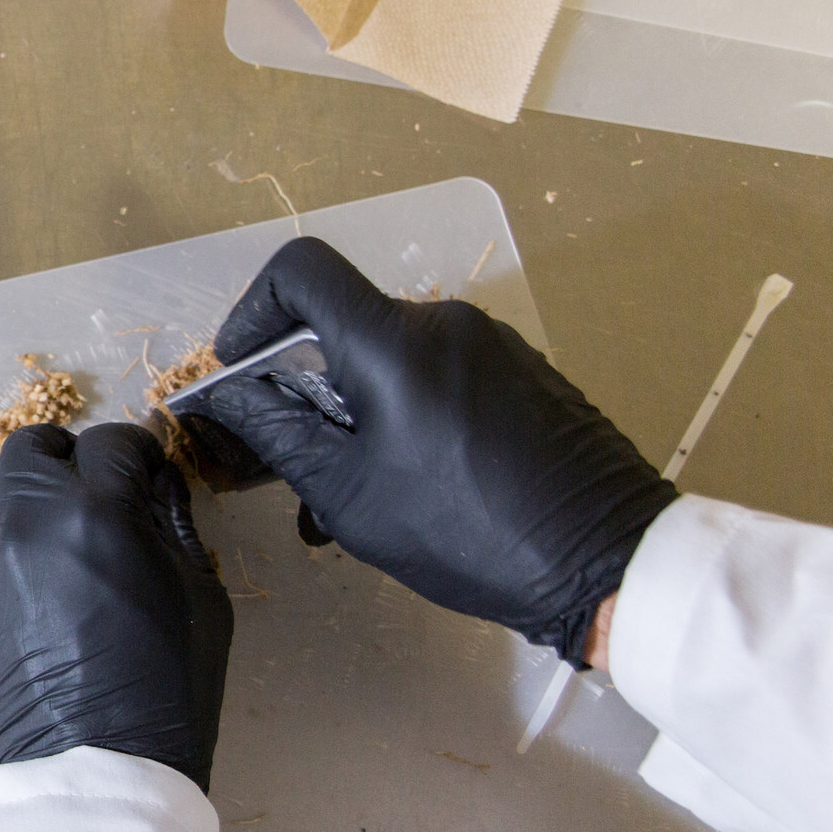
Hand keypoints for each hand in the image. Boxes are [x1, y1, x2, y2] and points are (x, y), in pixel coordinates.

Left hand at [0, 422, 234, 789]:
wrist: (97, 761)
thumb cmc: (168, 682)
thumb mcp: (198, 593)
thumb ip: (173, 524)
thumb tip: (156, 486)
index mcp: (98, 514)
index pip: (109, 442)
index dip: (136, 451)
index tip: (148, 470)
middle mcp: (31, 523)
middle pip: (31, 448)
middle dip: (68, 455)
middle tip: (96, 482)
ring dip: (27, 494)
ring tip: (60, 526)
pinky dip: (10, 544)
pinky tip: (41, 578)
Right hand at [193, 237, 673, 658]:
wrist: (606, 560)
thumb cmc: (469, 535)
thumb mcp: (353, 497)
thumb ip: (280, 434)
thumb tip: (227, 396)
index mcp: (395, 344)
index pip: (302, 271)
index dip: (253, 309)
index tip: (243, 367)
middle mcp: (445, 323)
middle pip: (347, 321)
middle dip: (306, 380)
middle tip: (297, 455)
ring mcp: (492, 342)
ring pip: (393, 353)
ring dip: (359, 404)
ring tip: (362, 484)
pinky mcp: (524, 369)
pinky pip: (441, 371)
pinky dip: (407, 408)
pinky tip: (420, 475)